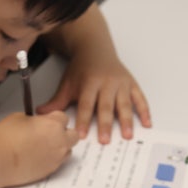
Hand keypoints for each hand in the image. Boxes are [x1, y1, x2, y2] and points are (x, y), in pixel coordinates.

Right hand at [0, 111, 78, 186]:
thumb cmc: (5, 139)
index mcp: (53, 125)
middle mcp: (59, 142)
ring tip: (44, 146)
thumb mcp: (18, 117)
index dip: (54, 118)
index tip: (46, 119)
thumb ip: (33, 119)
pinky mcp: (50, 170)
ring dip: (60, 146)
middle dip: (64, 132)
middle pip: (73, 135)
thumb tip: (35, 122)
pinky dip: (52, 158)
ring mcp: (56, 158)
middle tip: (50, 133)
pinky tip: (39, 156)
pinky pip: (58, 162)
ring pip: (67, 150)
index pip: (64, 117)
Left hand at [36, 50, 150, 143]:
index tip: (80, 134)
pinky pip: (140, 98)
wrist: (95, 48)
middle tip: (105, 140)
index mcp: (90, 82)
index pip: (86, 104)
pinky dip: (144, 111)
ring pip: (124, 103)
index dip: (82, 119)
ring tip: (127, 135)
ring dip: (126, 120)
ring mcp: (121, 83)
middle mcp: (107, 82)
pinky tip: (147, 123)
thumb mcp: (67, 83)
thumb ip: (56, 101)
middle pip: (106, 106)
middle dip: (105, 124)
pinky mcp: (131, 84)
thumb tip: (40, 115)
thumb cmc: (81, 69)